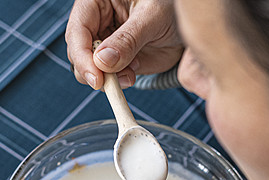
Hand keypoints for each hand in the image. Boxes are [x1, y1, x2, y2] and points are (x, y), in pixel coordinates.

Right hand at [66, 0, 182, 88]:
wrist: (191, 23)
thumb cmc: (172, 5)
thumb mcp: (152, 17)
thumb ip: (128, 39)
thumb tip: (102, 61)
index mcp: (96, 2)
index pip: (77, 31)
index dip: (82, 56)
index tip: (96, 78)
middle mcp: (96, 23)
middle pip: (78, 53)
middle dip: (92, 71)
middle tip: (110, 83)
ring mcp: (105, 43)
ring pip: (91, 69)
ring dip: (106, 79)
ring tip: (129, 75)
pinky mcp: (116, 60)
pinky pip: (108, 77)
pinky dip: (117, 82)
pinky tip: (132, 73)